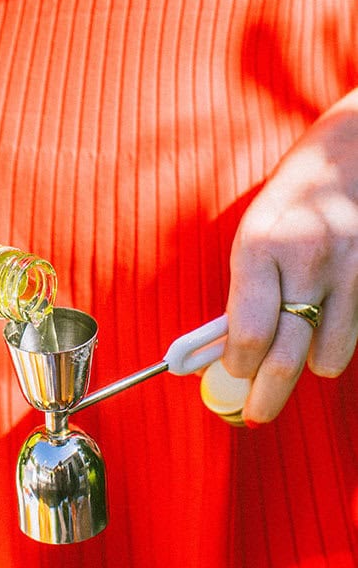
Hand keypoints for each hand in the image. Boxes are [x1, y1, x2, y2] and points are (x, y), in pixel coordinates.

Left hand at [222, 97, 357, 422]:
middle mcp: (308, 261)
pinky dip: (338, 342)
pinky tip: (325, 328)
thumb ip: (242, 293)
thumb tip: (222, 350)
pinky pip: (356, 332)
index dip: (238, 367)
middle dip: (267, 395)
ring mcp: (352, 269)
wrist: (351, 152)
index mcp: (260, 248)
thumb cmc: (292, 197)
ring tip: (295, 355)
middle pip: (287, 356)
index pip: (248, 333)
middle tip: (255, 415)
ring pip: (331, 354)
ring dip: (310, 364)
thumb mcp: (252, 236)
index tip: (232, 376)